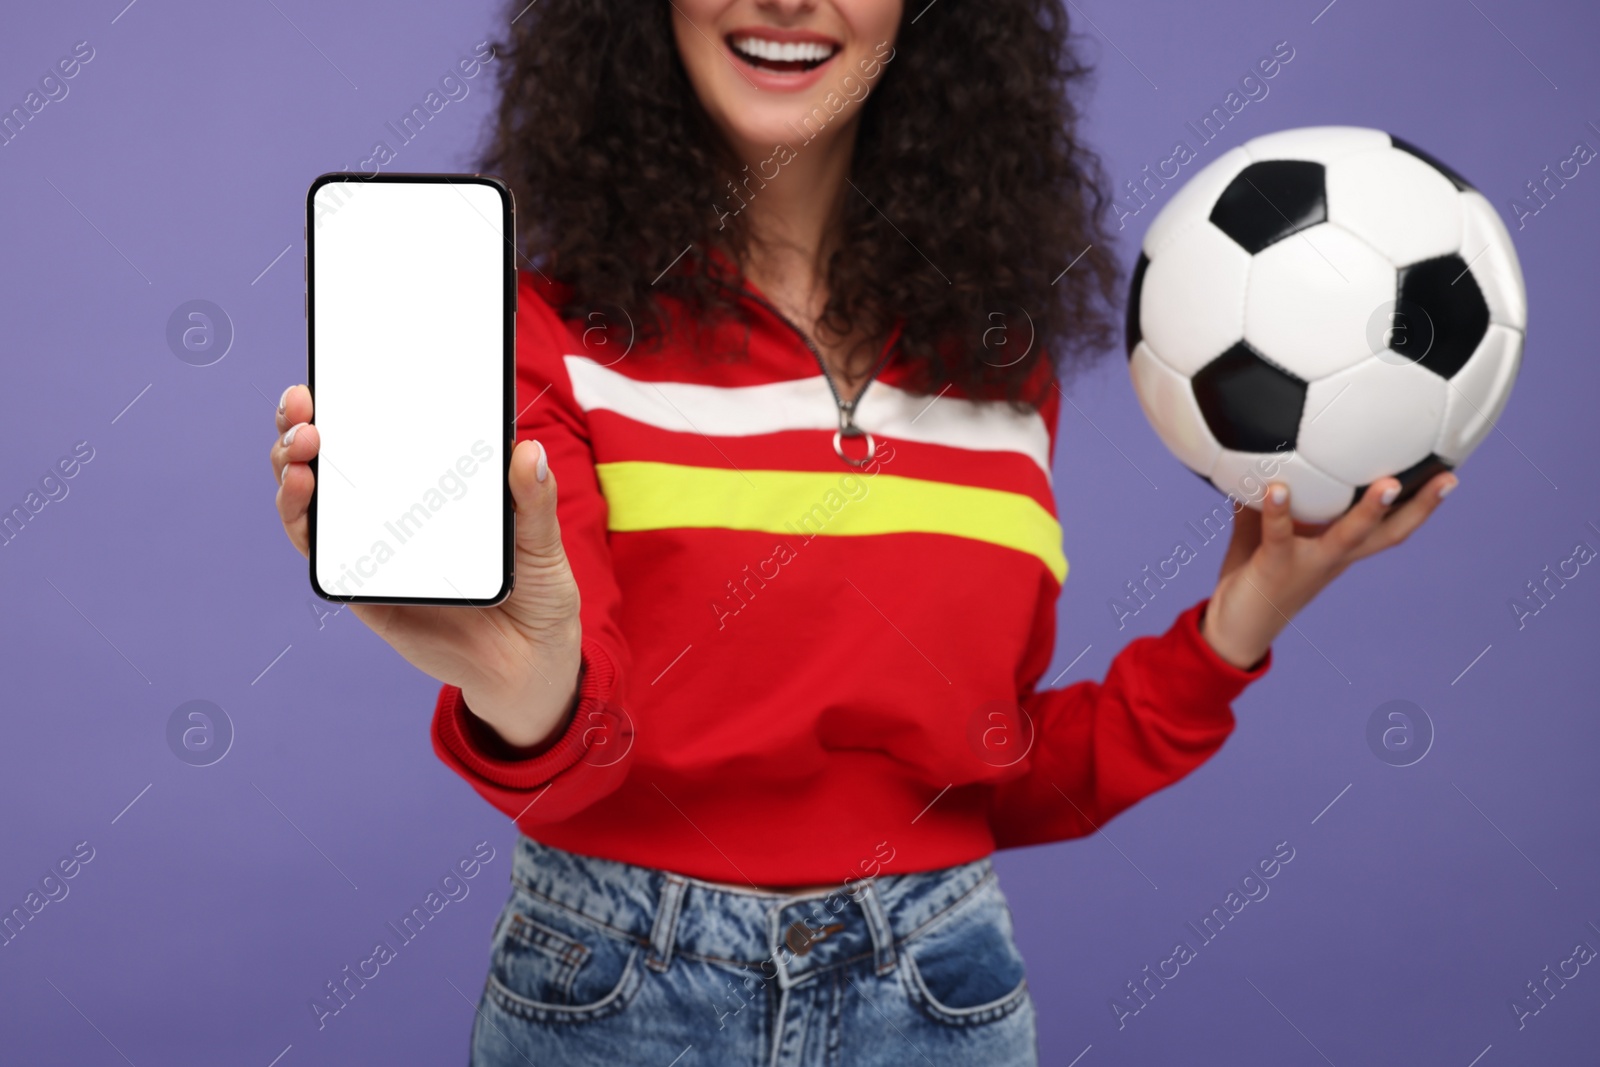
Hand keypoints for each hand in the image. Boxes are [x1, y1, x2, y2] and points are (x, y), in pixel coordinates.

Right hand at [270, 384, 582, 748]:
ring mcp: (374, 551)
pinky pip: (323, 554)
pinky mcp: (365, 591)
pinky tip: (304, 492)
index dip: (348, 404)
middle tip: (303, 404)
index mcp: (432, 491)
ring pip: (313, 502)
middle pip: (332, 463)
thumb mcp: (543, 543)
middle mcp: (393, 515)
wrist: (531, 666)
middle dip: (303, 426)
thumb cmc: (536, 596)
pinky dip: (304, 521)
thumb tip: (528, 451)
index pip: (381, 439)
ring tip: (302, 445)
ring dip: (292, 467)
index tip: (331, 374)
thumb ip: (534, 501)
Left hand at [1200, 471, 1458, 669]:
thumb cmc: (1251, 575)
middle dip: (1421, 506)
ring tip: (1390, 484)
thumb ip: (1267, 497)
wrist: (1231, 628)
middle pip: (1390, 532)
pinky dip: (1278, 510)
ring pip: (1349, 536)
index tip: (1448, 472)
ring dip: (1371, 511)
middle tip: (1448, 478)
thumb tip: (1264, 452)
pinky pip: (1279, 535)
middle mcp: (1333, 557)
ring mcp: (1309, 564)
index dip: (1419, 502)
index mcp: (1338, 549)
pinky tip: (1276, 487)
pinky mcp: (1276, 568)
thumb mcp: (1262, 530)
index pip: (1389, 523)